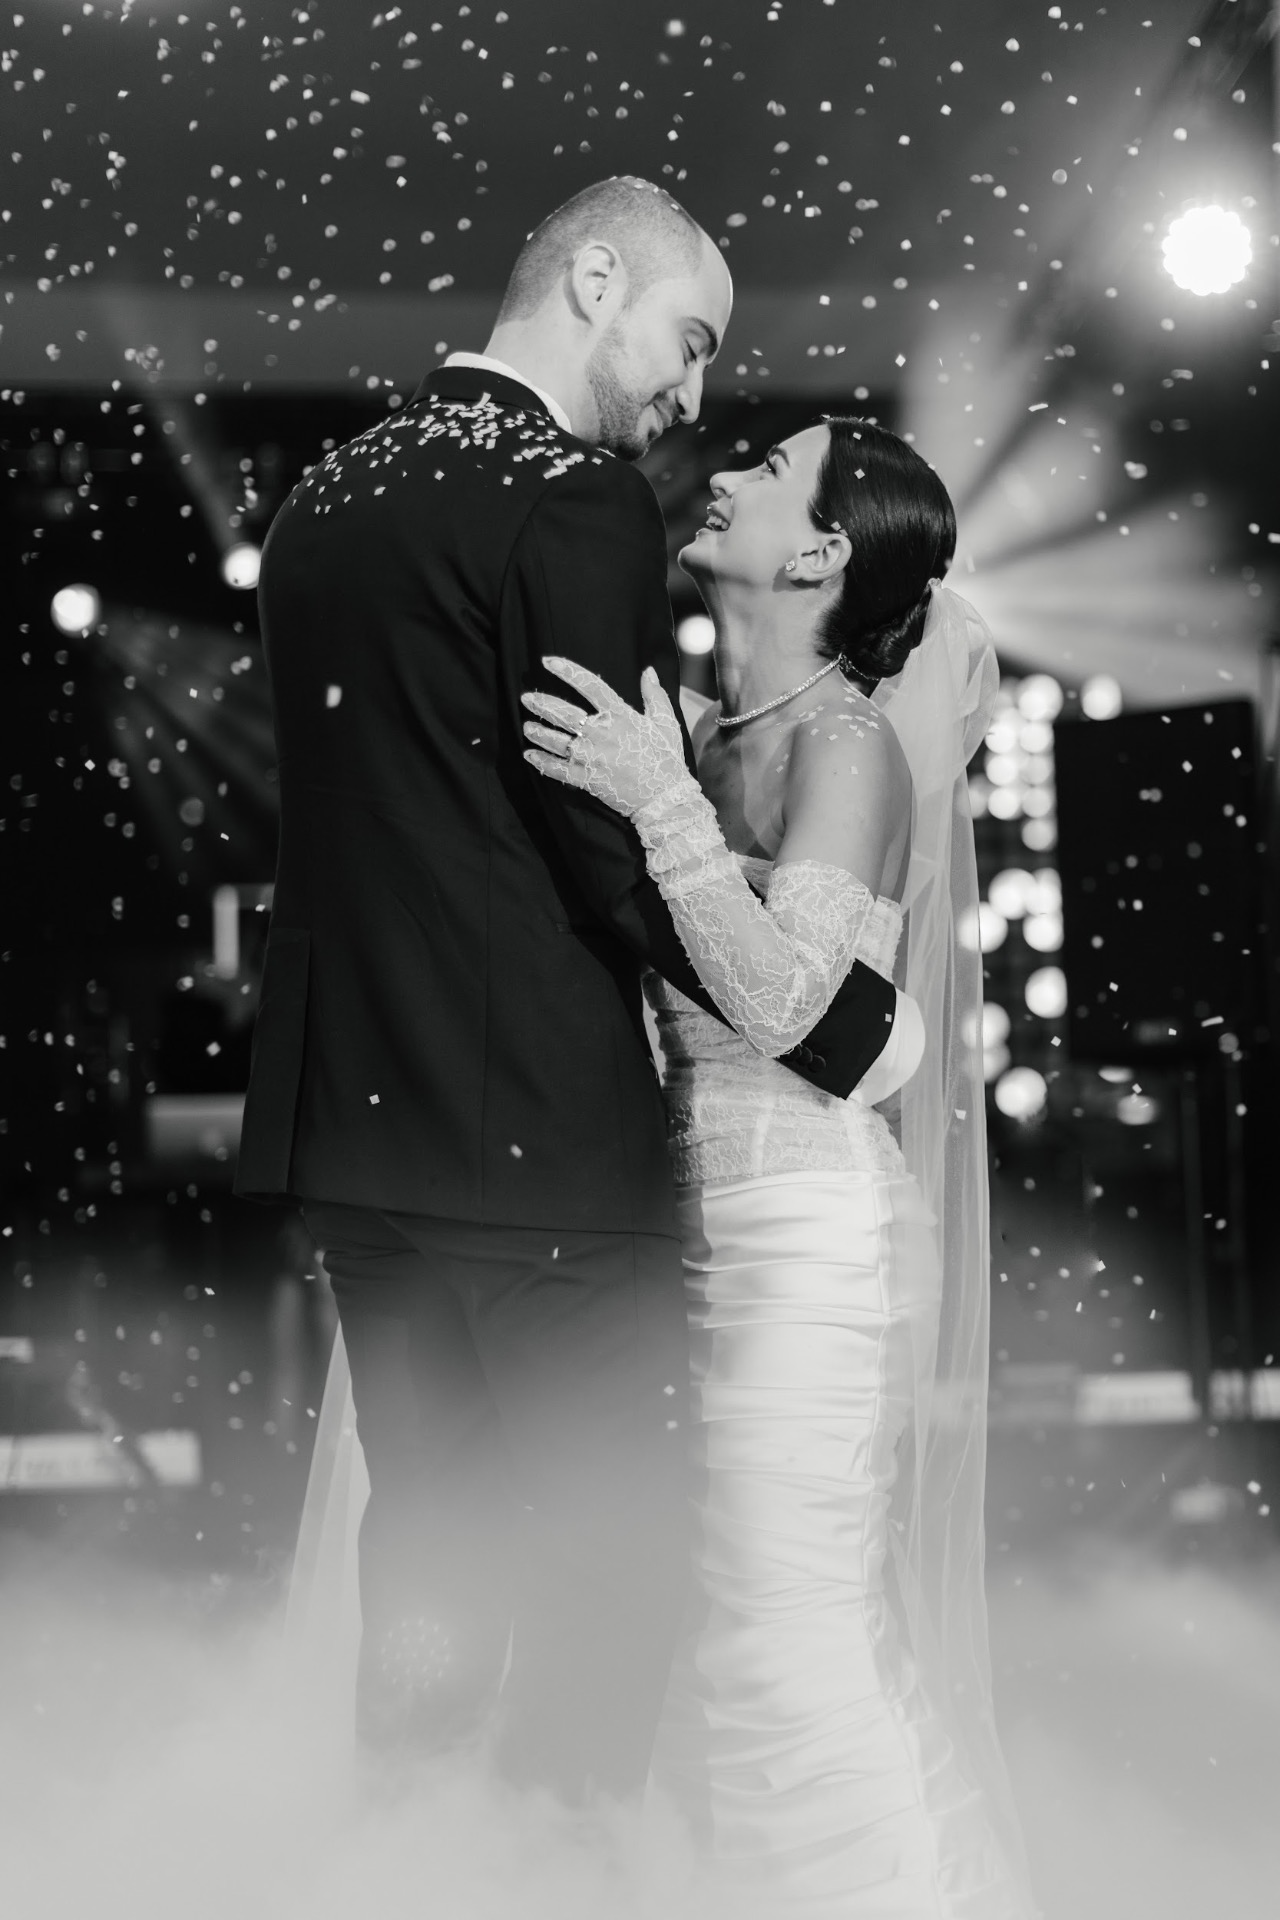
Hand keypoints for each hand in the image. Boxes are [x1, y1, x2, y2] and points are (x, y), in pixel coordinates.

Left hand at [522, 657, 689, 819]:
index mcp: (619, 715)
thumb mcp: (666, 722)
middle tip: (526, 698)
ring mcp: (591, 757)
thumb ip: (655, 695)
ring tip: (526, 726)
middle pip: (563, 713)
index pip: (589, 685)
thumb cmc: (667, 758)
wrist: (665, 797)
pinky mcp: (586, 779)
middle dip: (541, 704)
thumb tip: (648, 671)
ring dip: (538, 732)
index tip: (548, 661)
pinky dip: (541, 762)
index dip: (567, 671)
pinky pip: (558, 769)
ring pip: (556, 741)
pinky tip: (529, 755)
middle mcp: (601, 733)